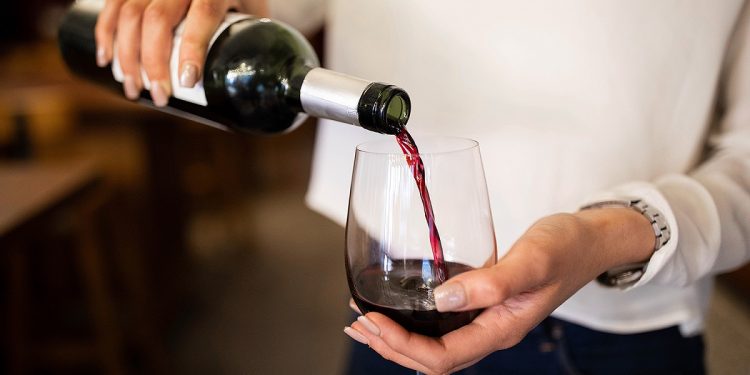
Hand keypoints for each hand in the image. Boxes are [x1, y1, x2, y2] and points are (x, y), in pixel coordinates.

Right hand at [94, 0, 267, 105]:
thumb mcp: (254, 9)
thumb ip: (252, 38)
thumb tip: (257, 86)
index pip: (202, 15)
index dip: (192, 49)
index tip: (187, 82)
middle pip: (157, 19)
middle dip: (153, 63)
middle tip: (159, 97)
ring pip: (130, 14)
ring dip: (126, 56)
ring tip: (133, 89)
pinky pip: (113, 5)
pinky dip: (106, 32)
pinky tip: (106, 60)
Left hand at [345, 209, 654, 373]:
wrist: (591, 240)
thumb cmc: (567, 248)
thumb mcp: (533, 260)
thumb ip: (492, 282)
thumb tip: (442, 299)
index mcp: (500, 329)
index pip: (441, 358)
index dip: (402, 346)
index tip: (372, 320)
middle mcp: (490, 331)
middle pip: (431, 360)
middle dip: (390, 346)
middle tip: (356, 322)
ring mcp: (486, 320)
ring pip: (434, 345)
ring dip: (396, 336)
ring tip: (364, 319)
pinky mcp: (484, 303)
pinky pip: (442, 324)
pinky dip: (413, 320)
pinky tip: (397, 305)